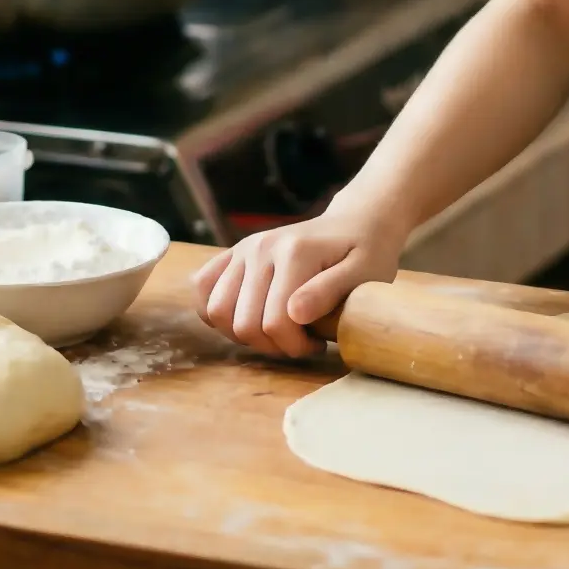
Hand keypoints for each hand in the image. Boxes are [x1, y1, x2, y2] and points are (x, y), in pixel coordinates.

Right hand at [191, 207, 400, 359]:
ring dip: (243, 334)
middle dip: (272, 345)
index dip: (295, 346)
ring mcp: (243, 249)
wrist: (354, 222)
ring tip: (275, 330)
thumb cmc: (366, 253)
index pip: (276, 322)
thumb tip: (295, 313)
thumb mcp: (364, 274)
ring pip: (217, 312)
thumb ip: (329, 291)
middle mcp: (260, 248)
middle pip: (244, 323)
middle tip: (299, 340)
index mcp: (294, 253)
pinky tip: (246, 316)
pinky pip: (202, 288)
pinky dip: (216, 312)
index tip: (317, 343)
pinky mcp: (232, 253)